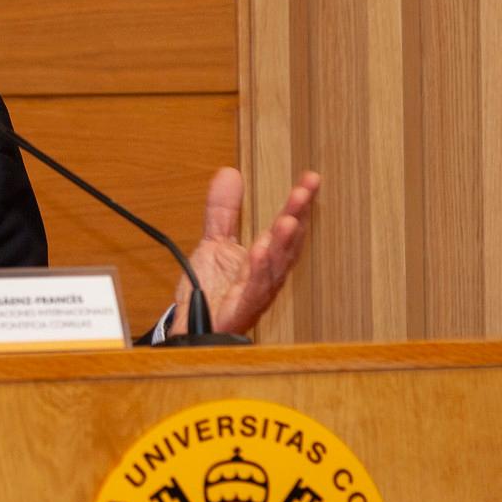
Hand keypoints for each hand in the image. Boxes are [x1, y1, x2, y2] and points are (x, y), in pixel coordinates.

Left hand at [169, 168, 319, 336]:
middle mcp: (267, 275)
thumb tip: (229, 173)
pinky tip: (259, 252)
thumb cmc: (211, 291)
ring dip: (282, 243)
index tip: (310, 179)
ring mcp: (256, 293)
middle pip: (286, 243)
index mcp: (265, 257)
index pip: (286, 226)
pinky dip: (257, 272)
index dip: (298, 203)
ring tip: (288, 219)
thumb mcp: (215, 242)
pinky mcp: (240, 310)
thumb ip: (222, 210)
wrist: (191, 328)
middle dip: (297, 216)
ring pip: (275, 266)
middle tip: (304, 190)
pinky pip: (252, 290)